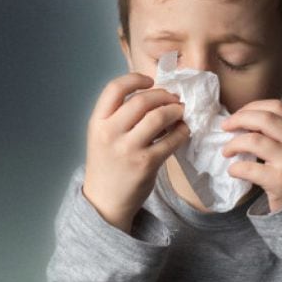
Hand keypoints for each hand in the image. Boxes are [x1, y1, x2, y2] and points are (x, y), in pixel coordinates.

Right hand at [83, 73, 189, 232]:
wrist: (104, 202)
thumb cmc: (107, 163)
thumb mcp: (102, 135)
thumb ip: (119, 115)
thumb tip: (154, 93)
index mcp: (97, 122)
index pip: (114, 88)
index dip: (135, 79)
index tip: (150, 81)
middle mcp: (110, 133)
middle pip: (141, 100)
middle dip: (163, 95)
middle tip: (173, 99)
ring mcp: (128, 149)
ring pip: (158, 117)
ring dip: (175, 111)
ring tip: (180, 112)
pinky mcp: (146, 164)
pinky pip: (171, 140)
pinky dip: (182, 131)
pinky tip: (183, 130)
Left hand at [221, 99, 281, 212]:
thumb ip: (276, 130)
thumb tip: (240, 118)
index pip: (277, 107)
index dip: (252, 107)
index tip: (238, 114)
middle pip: (264, 119)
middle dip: (239, 119)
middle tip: (225, 127)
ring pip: (254, 141)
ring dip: (233, 144)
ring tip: (226, 151)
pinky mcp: (280, 181)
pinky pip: (249, 168)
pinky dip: (235, 168)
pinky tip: (233, 170)